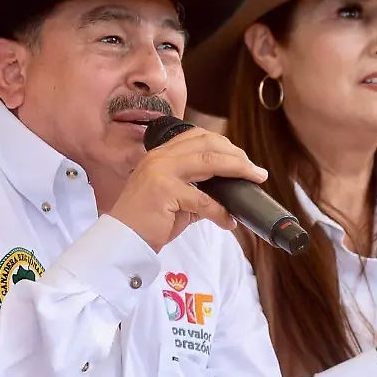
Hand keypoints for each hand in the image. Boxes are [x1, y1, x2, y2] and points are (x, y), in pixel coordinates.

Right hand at [108, 125, 265, 250]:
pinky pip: (205, 200)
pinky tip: (228, 221)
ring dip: (239, 170)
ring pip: (210, 162)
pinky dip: (221, 212)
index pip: (196, 136)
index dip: (223, 144)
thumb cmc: (145, 221)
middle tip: (254, 170)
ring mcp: (161, 172)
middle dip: (237, 154)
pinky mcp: (165, 192)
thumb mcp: (172, 198)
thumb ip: (195, 189)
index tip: (240, 158)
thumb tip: (225, 192)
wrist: (122, 240)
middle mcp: (159, 158)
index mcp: (159, 155)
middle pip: (208, 144)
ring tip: (255, 180)